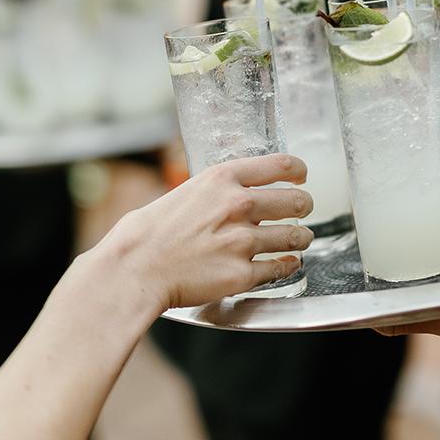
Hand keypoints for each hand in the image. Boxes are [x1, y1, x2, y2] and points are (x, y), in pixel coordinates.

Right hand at [103, 155, 313, 311]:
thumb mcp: (187, 191)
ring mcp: (242, 242)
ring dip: (301, 238)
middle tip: (303, 210)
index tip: (301, 176)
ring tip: (300, 239)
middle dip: (304, 206)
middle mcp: (238, 206)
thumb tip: (241, 194)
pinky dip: (287, 266)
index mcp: (222, 179)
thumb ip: (218, 191)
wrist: (135, 268)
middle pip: (296, 201)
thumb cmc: (150, 232)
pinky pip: (280, 268)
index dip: (298, 171)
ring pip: (295, 236)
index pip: (281, 165)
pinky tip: (286, 263)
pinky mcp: (241, 275)